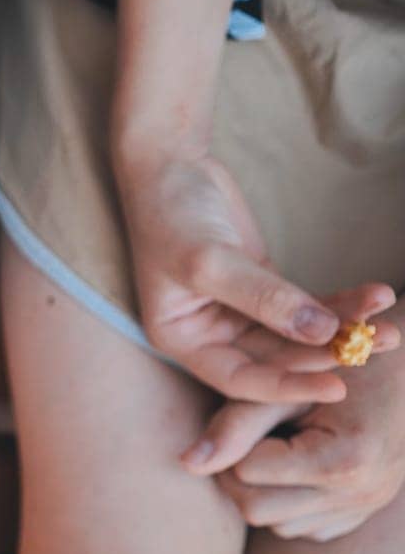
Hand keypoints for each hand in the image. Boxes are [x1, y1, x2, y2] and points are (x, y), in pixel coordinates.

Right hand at [117, 153, 394, 402]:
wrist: (170, 166)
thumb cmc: (171, 216)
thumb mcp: (211, 260)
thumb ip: (265, 298)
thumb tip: (321, 333)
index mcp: (183, 339)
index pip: (240, 378)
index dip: (287, 387)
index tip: (337, 385)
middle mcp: (210, 333)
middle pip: (276, 358)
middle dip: (327, 352)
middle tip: (380, 343)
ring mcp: (239, 311)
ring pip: (296, 333)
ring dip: (343, 329)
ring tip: (390, 326)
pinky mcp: (264, 287)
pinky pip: (306, 304)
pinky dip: (339, 303)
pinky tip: (373, 297)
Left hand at [185, 308, 404, 541]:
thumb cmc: (342, 363)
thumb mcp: (289, 385)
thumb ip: (235, 424)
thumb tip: (186, 464)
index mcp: (343, 459)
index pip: (245, 472)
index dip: (231, 445)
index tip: (240, 421)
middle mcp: (361, 493)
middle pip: (255, 510)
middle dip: (238, 477)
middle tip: (246, 441)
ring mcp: (366, 508)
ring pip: (276, 526)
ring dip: (262, 493)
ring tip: (274, 449)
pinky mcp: (364, 515)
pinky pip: (305, 529)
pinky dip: (290, 505)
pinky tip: (297, 467)